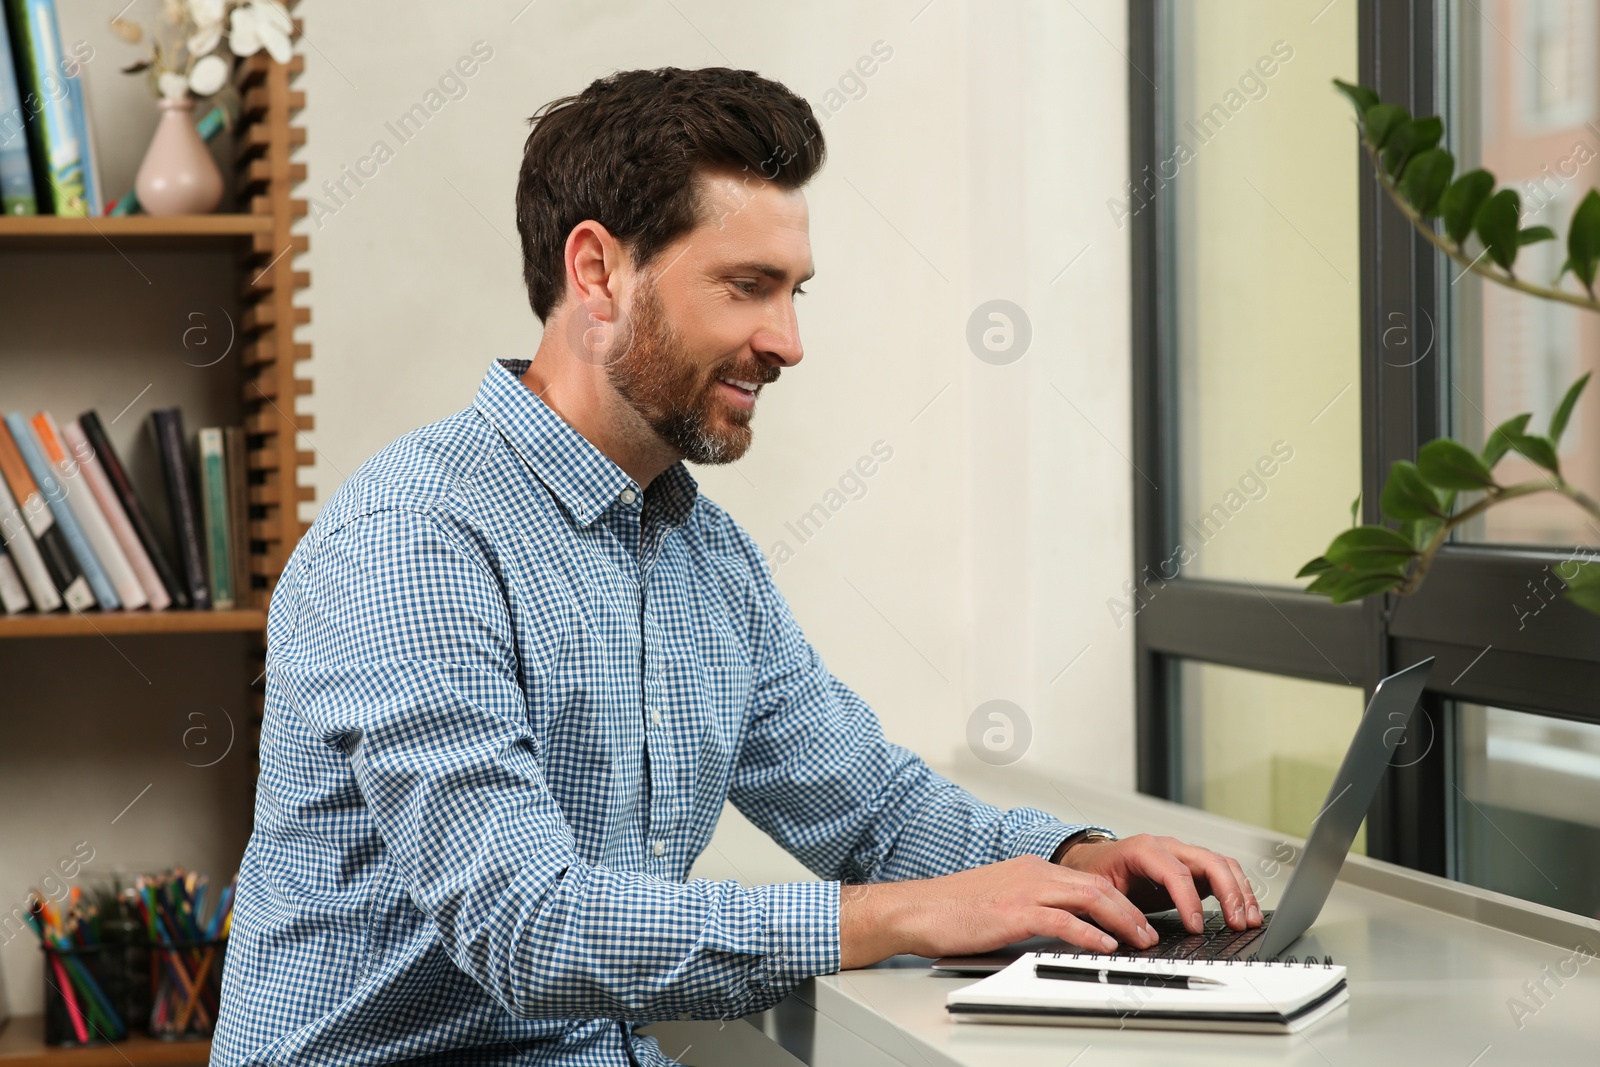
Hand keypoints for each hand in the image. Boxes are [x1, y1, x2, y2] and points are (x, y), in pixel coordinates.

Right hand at [837, 855, 1161, 969]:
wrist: (916, 909)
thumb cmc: (949, 910)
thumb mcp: (998, 901)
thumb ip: (1029, 907)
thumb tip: (1057, 928)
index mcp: (1029, 869)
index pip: (1085, 879)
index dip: (1117, 899)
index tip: (1134, 919)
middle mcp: (1032, 873)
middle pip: (1096, 884)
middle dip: (1130, 909)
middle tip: (1148, 932)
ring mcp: (1024, 890)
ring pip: (1088, 897)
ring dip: (1121, 920)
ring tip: (1138, 940)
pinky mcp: (1014, 912)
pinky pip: (1063, 920)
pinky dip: (1090, 933)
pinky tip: (1104, 946)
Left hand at [1056, 833, 1261, 934]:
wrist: (1094, 860)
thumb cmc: (1097, 873)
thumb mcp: (1099, 891)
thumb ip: (1118, 910)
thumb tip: (1140, 936)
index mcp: (1142, 849)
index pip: (1175, 871)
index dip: (1189, 900)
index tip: (1196, 927)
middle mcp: (1168, 847)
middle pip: (1209, 861)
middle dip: (1228, 892)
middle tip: (1237, 923)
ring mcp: (1183, 855)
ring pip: (1222, 864)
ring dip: (1240, 891)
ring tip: (1250, 920)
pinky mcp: (1192, 867)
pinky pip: (1222, 872)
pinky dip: (1238, 890)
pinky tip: (1245, 912)